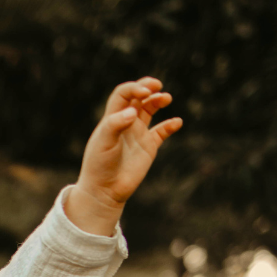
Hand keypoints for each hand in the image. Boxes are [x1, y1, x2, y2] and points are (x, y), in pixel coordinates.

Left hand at [65, 78, 182, 235]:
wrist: (104, 190)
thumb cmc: (99, 165)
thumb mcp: (103, 143)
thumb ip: (115, 124)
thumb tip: (133, 112)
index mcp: (113, 118)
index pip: (123, 94)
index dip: (134, 87)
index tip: (143, 91)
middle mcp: (126, 123)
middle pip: (138, 97)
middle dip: (147, 87)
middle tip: (157, 86)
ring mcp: (138, 134)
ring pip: (150, 110)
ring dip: (158, 101)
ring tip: (166, 99)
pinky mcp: (148, 147)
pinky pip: (162, 132)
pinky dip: (170, 125)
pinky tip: (177, 122)